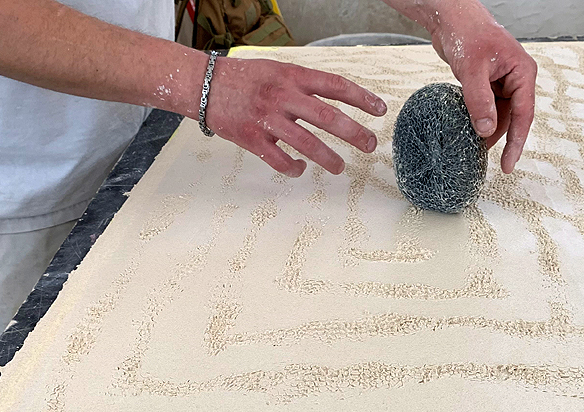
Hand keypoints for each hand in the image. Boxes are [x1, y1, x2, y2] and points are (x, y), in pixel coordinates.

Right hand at [205, 58, 387, 176]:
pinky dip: (294, 168)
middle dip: (354, 133)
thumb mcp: (277, 69)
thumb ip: (304, 83)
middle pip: (327, 117)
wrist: (203, 85)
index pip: (335, 85)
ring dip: (328, 158)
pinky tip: (301, 169)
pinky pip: (279, 160)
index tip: (380, 110)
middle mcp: (282, 96)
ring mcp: (267, 119)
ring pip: (306, 143)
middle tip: (370, 145)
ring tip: (340, 168)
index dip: (361, 98)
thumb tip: (335, 97)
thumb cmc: (244, 78)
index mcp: (292, 76)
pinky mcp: (252, 139)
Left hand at [429, 3, 536, 173]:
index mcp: (523, 73)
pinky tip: (467, 128)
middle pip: (512, 117)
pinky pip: (487, 106)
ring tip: (472, 146)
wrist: (451, 17)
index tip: (507, 165)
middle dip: (499, 138)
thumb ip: (479, 101)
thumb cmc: (466, 32)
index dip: (516, 143)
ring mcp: (502, 80)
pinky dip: (478, 118)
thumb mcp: (471, 70)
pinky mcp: (488, 82)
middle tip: (482, 157)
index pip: (524, 115)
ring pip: (499, 114)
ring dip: (487, 129)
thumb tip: (486, 130)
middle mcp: (516, 78)